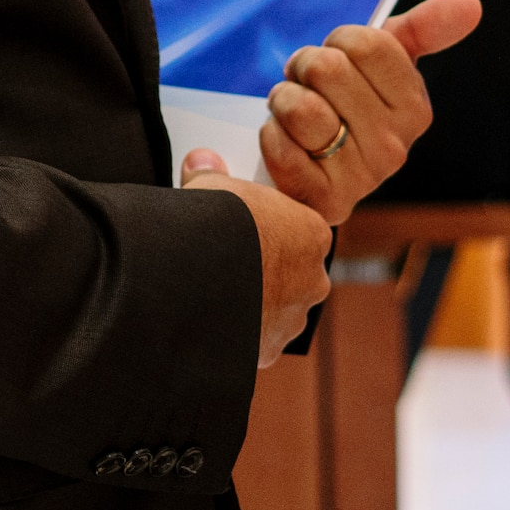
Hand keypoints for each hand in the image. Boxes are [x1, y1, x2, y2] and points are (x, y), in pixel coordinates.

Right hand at [179, 151, 332, 364]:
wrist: (196, 276)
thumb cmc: (213, 220)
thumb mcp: (212, 185)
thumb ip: (212, 175)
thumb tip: (202, 160)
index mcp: (312, 234)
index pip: (299, 231)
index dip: (270, 230)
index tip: (245, 230)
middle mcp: (313, 279)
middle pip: (293, 274)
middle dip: (267, 272)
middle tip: (229, 265)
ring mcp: (293, 318)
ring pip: (277, 311)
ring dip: (255, 306)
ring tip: (215, 297)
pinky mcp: (269, 349)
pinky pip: (256, 341)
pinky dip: (238, 336)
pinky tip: (211, 323)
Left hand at [255, 0, 484, 223]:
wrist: (313, 174)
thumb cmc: (347, 108)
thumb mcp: (385, 66)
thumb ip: (424, 29)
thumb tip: (470, 1)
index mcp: (416, 109)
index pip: (365, 43)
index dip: (338, 42)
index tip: (338, 60)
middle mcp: (395, 148)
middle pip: (327, 68)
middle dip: (304, 69)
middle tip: (309, 88)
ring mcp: (361, 179)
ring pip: (301, 107)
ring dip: (283, 101)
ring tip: (293, 115)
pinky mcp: (322, 201)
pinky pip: (280, 147)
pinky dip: (272, 136)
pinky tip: (287, 146)